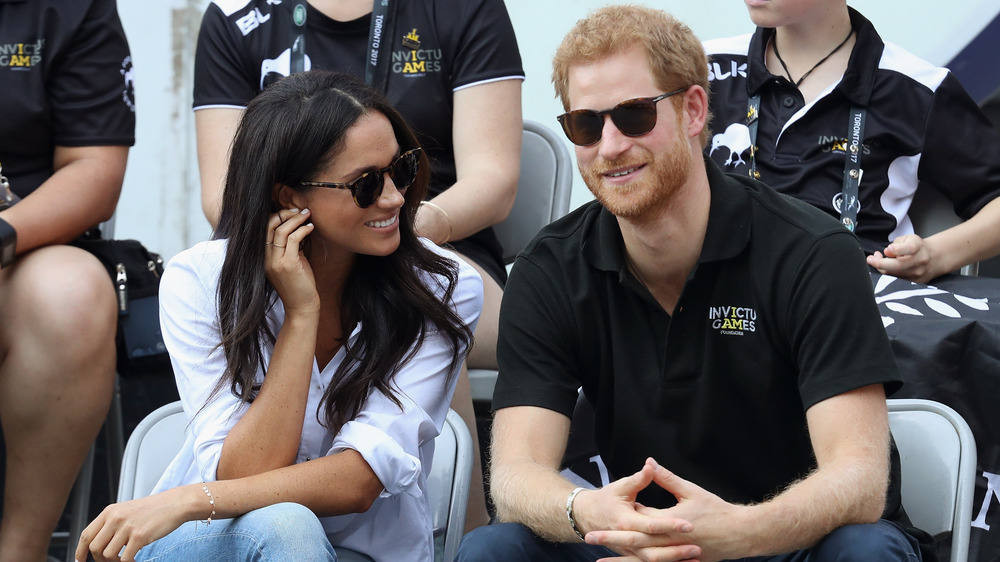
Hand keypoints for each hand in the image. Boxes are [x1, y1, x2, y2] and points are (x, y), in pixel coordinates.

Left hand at [75, 486, 195, 561]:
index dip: (80, 551)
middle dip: (100, 559)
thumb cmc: (153, 509)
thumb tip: (99, 544)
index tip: (80, 560)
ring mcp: (127, 527)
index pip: (86, 535)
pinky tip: (135, 560)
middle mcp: (115, 518)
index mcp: (110, 511)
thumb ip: (111, 523)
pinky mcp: (139, 536)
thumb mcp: (126, 511)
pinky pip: (124, 559)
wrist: (174, 504)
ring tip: (124, 559)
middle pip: (95, 548)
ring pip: (107, 555)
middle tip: (110, 561)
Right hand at [265, 208, 318, 314]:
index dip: (276, 216)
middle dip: (285, 214)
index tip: (291, 212)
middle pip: (269, 226)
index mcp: (264, 258)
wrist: (301, 307)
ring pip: (281, 230)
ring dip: (295, 219)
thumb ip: (289, 248)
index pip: (263, 229)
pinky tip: (310, 227)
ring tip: (307, 214)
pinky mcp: (288, 265)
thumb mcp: (291, 263)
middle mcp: (266, 259)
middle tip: (299, 210)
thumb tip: (297, 228)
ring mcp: (275, 262)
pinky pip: (294, 239)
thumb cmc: (299, 286)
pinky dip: (303, 229)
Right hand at [572, 459, 698, 561]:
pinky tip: (685, 561)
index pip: (651, 525)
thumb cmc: (606, 500)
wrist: (587, 517)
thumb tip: (651, 465)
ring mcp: (630, 550)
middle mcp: (627, 539)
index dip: (670, 525)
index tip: (689, 524)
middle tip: (696, 545)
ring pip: (653, 559)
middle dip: (676, 548)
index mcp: (625, 521)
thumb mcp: (620, 486)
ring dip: (674, 559)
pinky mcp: (633, 554)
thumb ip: (639, 478)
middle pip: (654, 548)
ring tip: (695, 556)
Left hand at [587, 459, 747, 561]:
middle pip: (635, 543)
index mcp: (670, 523)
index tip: (600, 517)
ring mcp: (676, 556)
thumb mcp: (690, 490)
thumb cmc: (716, 510)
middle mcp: (670, 542)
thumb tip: (649, 463)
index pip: (640, 521)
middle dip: (611, 541)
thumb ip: (667, 478)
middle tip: (589, 538)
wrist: (741, 533)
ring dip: (622, 561)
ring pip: (644, 561)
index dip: (621, 519)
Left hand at [866, 234, 936, 281]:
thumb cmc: (917, 247)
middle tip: (870, 259)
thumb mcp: (908, 239)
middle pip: (898, 266)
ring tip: (877, 259)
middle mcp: (920, 261)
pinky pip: (896, 280)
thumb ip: (897, 244)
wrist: (934, 258)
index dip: (898, 249)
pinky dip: (887, 274)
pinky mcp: (914, 283)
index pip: (910, 248)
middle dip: (880, 263)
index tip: (888, 249)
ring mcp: (918, 274)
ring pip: (894, 275)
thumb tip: (887, 252)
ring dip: (881, 268)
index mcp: (919, 247)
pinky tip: (884, 267)